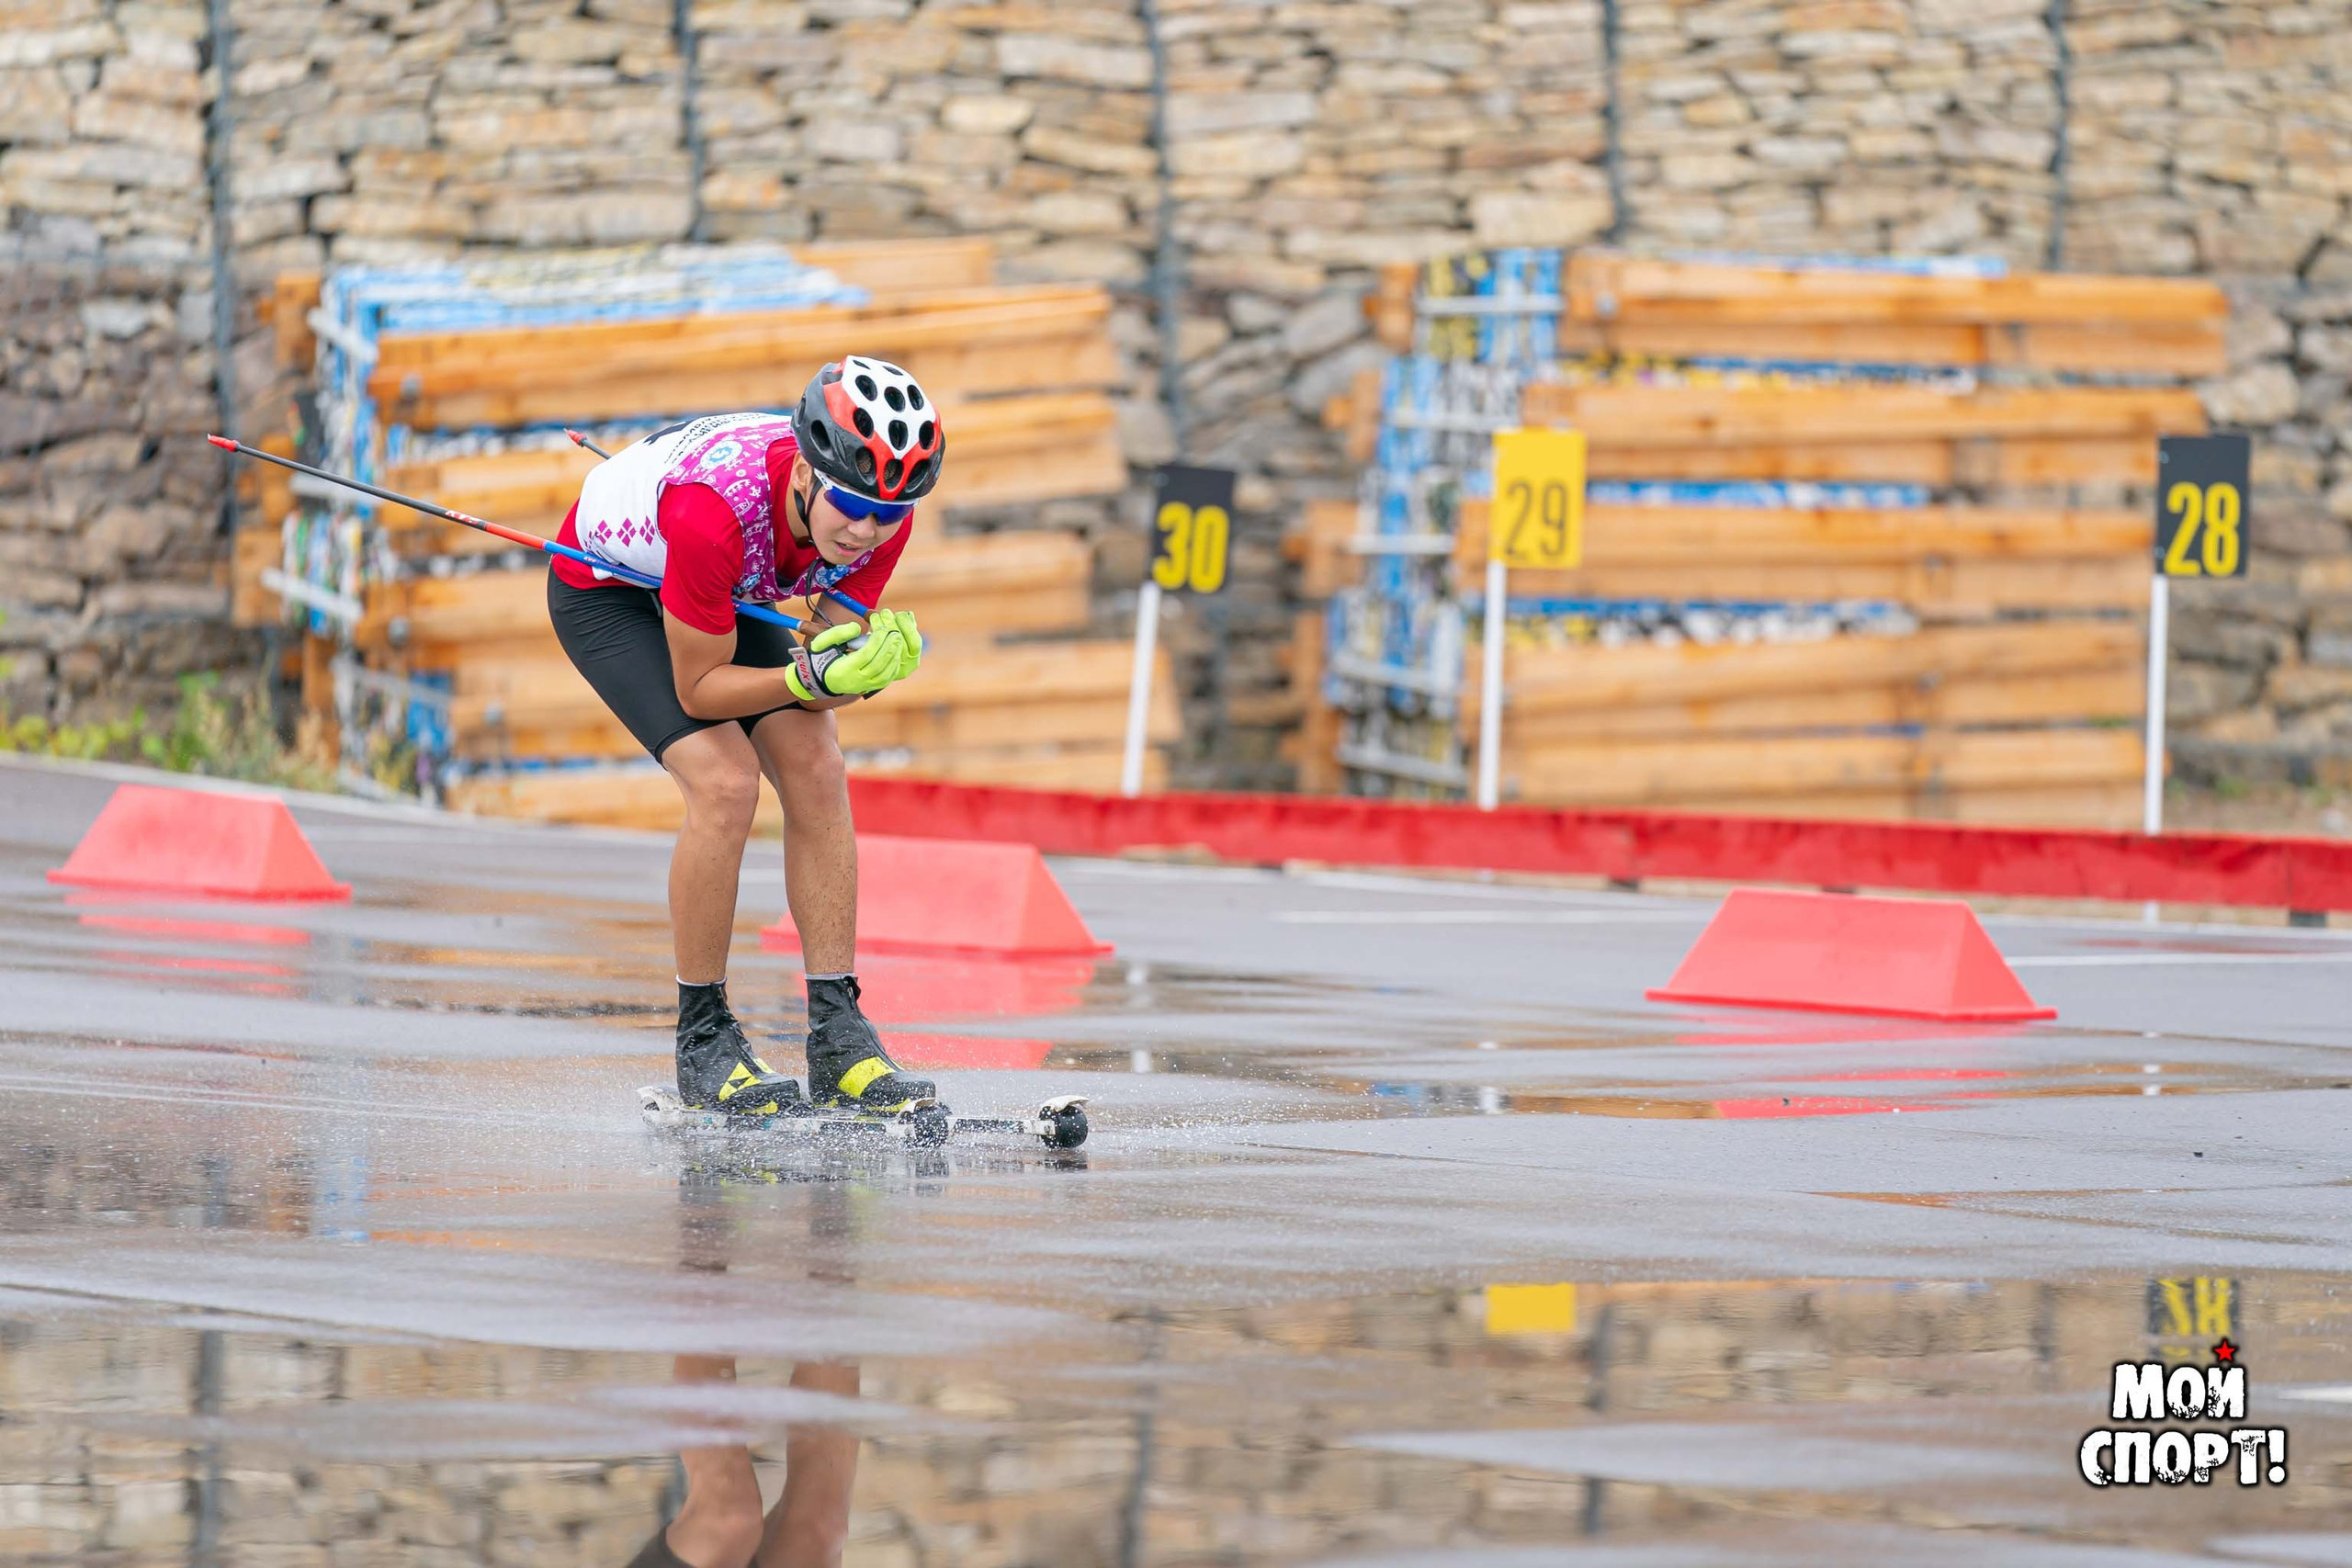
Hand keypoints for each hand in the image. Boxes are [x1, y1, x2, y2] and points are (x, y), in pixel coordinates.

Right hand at [785, 609, 920, 701]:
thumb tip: (858, 628)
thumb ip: (839, 632)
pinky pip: (886, 679)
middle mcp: (855, 681)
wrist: (819, 678)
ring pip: (885, 674)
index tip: (882, 627)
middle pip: (878, 664)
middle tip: (896, 632)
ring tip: (898, 640)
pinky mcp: (870, 688)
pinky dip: (894, 666)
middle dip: (889, 647)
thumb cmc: (822, 656)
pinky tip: (897, 653)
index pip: (865, 655)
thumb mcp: (824, 642)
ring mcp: (864, 686)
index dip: (876, 640)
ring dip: (894, 656)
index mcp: (843, 669)